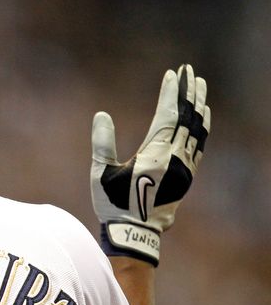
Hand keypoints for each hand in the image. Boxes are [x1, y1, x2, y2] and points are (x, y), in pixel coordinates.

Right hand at [90, 64, 210, 265]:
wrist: (135, 233)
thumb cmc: (114, 204)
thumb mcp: (101, 173)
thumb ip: (102, 143)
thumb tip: (102, 115)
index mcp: (155, 154)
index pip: (168, 115)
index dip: (171, 93)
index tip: (172, 74)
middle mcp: (174, 158)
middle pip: (187, 117)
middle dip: (188, 92)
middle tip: (189, 71)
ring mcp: (184, 167)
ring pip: (197, 130)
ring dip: (198, 106)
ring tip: (199, 87)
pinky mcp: (186, 176)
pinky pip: (200, 145)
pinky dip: (202, 127)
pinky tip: (202, 116)